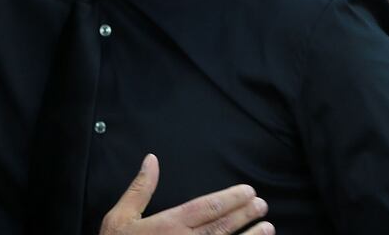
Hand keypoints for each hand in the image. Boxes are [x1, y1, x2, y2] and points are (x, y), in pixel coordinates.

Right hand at [100, 154, 273, 234]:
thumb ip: (139, 189)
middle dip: (245, 214)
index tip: (248, 191)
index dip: (230, 199)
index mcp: (168, 225)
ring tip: (268, 228)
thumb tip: (151, 160)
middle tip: (263, 205)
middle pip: (222, 226)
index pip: (206, 208)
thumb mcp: (120, 217)